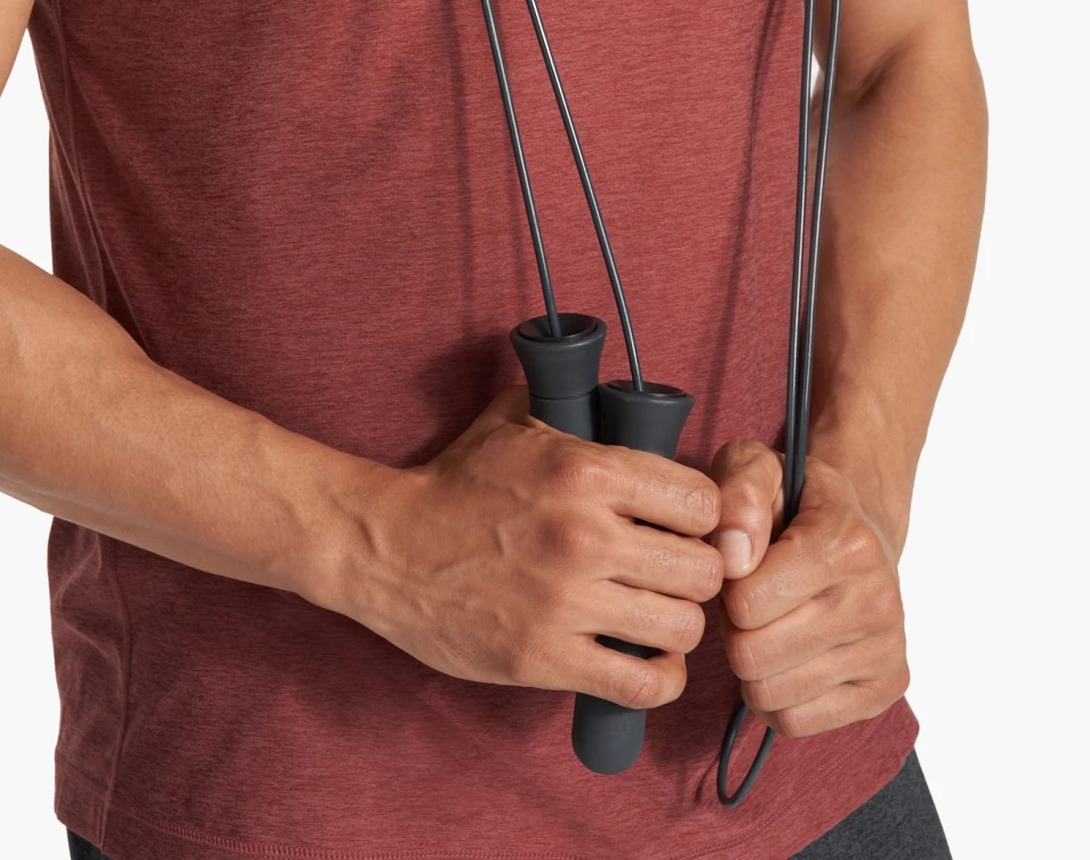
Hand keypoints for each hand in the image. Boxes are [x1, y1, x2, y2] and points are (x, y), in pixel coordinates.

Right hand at [339, 389, 723, 707]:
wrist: (386, 546)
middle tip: (673, 574)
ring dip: (677, 625)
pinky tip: (646, 660)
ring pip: (682, 627)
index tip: (686, 525)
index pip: (702, 500)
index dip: (702, 515)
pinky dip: (657, 677)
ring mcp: (566, 601)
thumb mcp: (514, 423)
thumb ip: (576, 412)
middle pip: (703, 569)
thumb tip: (625, 405)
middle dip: (696, 572)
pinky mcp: (545, 658)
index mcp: (585, 470)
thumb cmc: (453, 484)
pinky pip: (641, 684)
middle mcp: (584, 535)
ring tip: (657, 616)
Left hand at [712, 440, 907, 737]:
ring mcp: (887, 649)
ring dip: (752, 663)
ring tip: (768, 624)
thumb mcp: (756, 468)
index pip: (745, 603)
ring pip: (769, 694)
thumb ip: (737, 493)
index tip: (741, 566)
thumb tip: (731, 557)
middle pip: (752, 655)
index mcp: (846, 543)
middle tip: (749, 601)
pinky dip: (776, 697)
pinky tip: (786, 658)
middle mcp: (877, 600)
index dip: (726, 586)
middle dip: (734, 629)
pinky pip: (796, 722)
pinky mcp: (886, 688)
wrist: (857, 527)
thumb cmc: (794, 500)